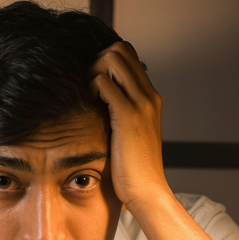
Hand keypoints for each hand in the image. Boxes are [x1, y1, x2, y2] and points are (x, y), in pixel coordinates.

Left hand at [90, 41, 170, 209]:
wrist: (148, 191)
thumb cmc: (134, 167)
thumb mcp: (131, 134)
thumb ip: (121, 113)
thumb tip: (99, 101)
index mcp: (150, 98)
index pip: (128, 55)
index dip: (105, 61)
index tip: (94, 84)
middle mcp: (149, 95)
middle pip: (119, 49)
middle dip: (97, 62)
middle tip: (88, 88)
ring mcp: (140, 103)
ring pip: (111, 58)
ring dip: (92, 72)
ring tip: (89, 97)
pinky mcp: (128, 115)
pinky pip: (103, 82)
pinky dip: (91, 88)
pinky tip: (90, 108)